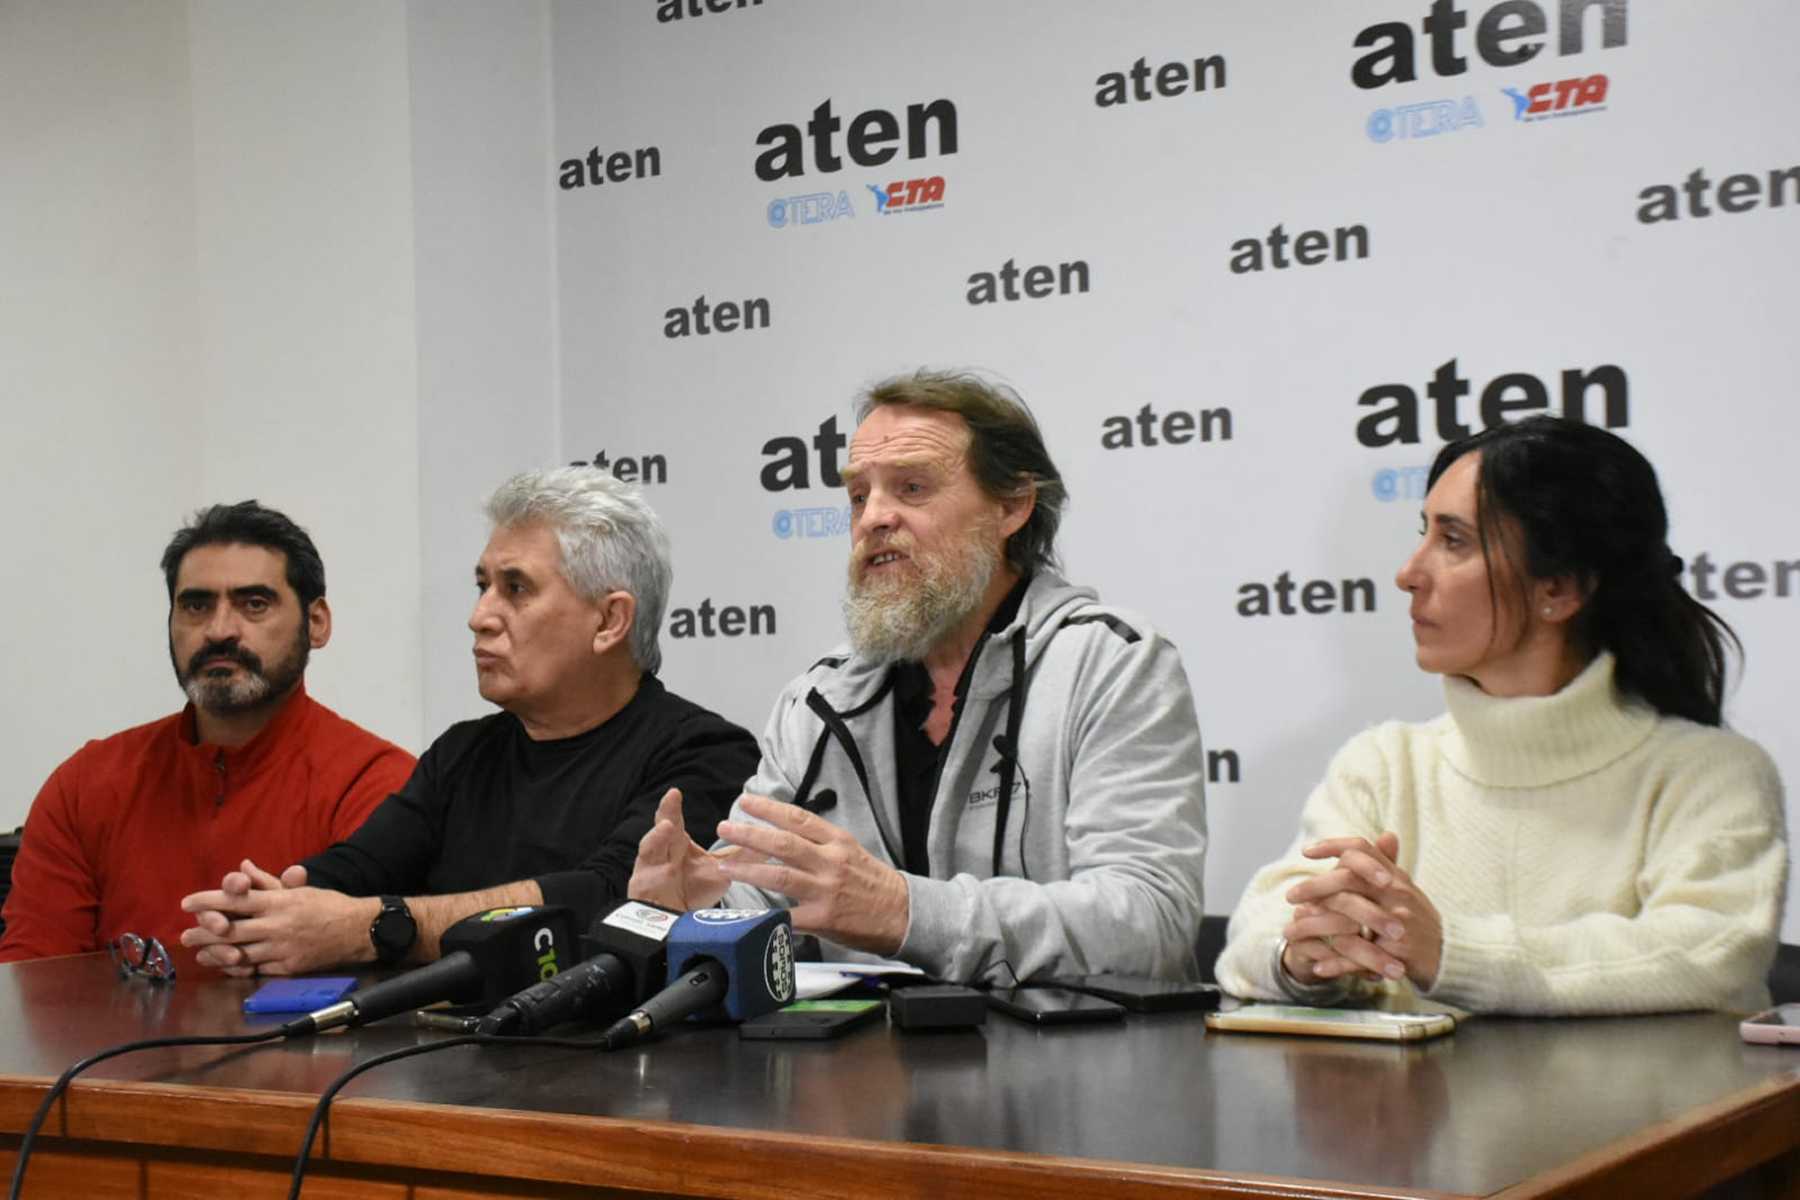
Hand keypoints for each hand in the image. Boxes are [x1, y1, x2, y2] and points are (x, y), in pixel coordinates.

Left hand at [179, 858, 376, 975]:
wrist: (359, 930)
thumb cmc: (328, 905)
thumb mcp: (299, 889)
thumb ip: (268, 880)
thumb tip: (244, 866)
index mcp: (279, 902)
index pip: (235, 899)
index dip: (208, 901)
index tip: (187, 903)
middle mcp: (277, 925)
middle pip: (231, 930)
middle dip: (203, 933)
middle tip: (184, 936)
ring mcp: (282, 948)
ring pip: (240, 953)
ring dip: (216, 955)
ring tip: (200, 955)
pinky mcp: (289, 967)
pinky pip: (258, 969)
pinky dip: (240, 968)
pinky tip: (228, 966)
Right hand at [628, 788, 730, 911]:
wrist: (675, 923)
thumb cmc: (692, 890)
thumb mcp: (718, 871)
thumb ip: (739, 857)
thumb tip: (768, 844)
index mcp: (675, 843)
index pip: (674, 820)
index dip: (673, 806)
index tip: (676, 792)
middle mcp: (660, 853)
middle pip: (660, 828)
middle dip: (665, 812)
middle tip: (672, 796)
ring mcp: (649, 871)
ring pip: (649, 851)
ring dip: (657, 838)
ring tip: (667, 827)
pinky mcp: (643, 893)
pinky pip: (645, 883)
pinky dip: (654, 877)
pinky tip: (664, 871)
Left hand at [714, 794, 908, 954]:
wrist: (903, 914)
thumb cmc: (874, 883)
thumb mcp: (851, 851)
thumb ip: (820, 844)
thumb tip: (785, 834)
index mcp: (837, 842)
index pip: (799, 818)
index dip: (770, 809)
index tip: (746, 801)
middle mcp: (831, 862)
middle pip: (784, 843)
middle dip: (751, 833)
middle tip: (726, 827)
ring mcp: (826, 890)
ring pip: (780, 875)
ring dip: (749, 868)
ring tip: (725, 864)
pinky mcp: (824, 918)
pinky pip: (788, 916)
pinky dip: (765, 914)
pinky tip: (745, 913)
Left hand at [1279, 832, 1443, 990]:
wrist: (1450, 956)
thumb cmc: (1420, 920)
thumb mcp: (1407, 889)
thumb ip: (1388, 865)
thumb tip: (1385, 833)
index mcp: (1395, 878)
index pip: (1362, 849)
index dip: (1333, 845)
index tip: (1307, 851)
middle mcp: (1397, 895)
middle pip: (1347, 879)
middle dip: (1313, 886)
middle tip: (1290, 896)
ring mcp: (1398, 923)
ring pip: (1346, 921)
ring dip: (1314, 928)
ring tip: (1291, 932)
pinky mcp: (1398, 953)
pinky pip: (1359, 957)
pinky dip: (1335, 963)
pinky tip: (1316, 966)